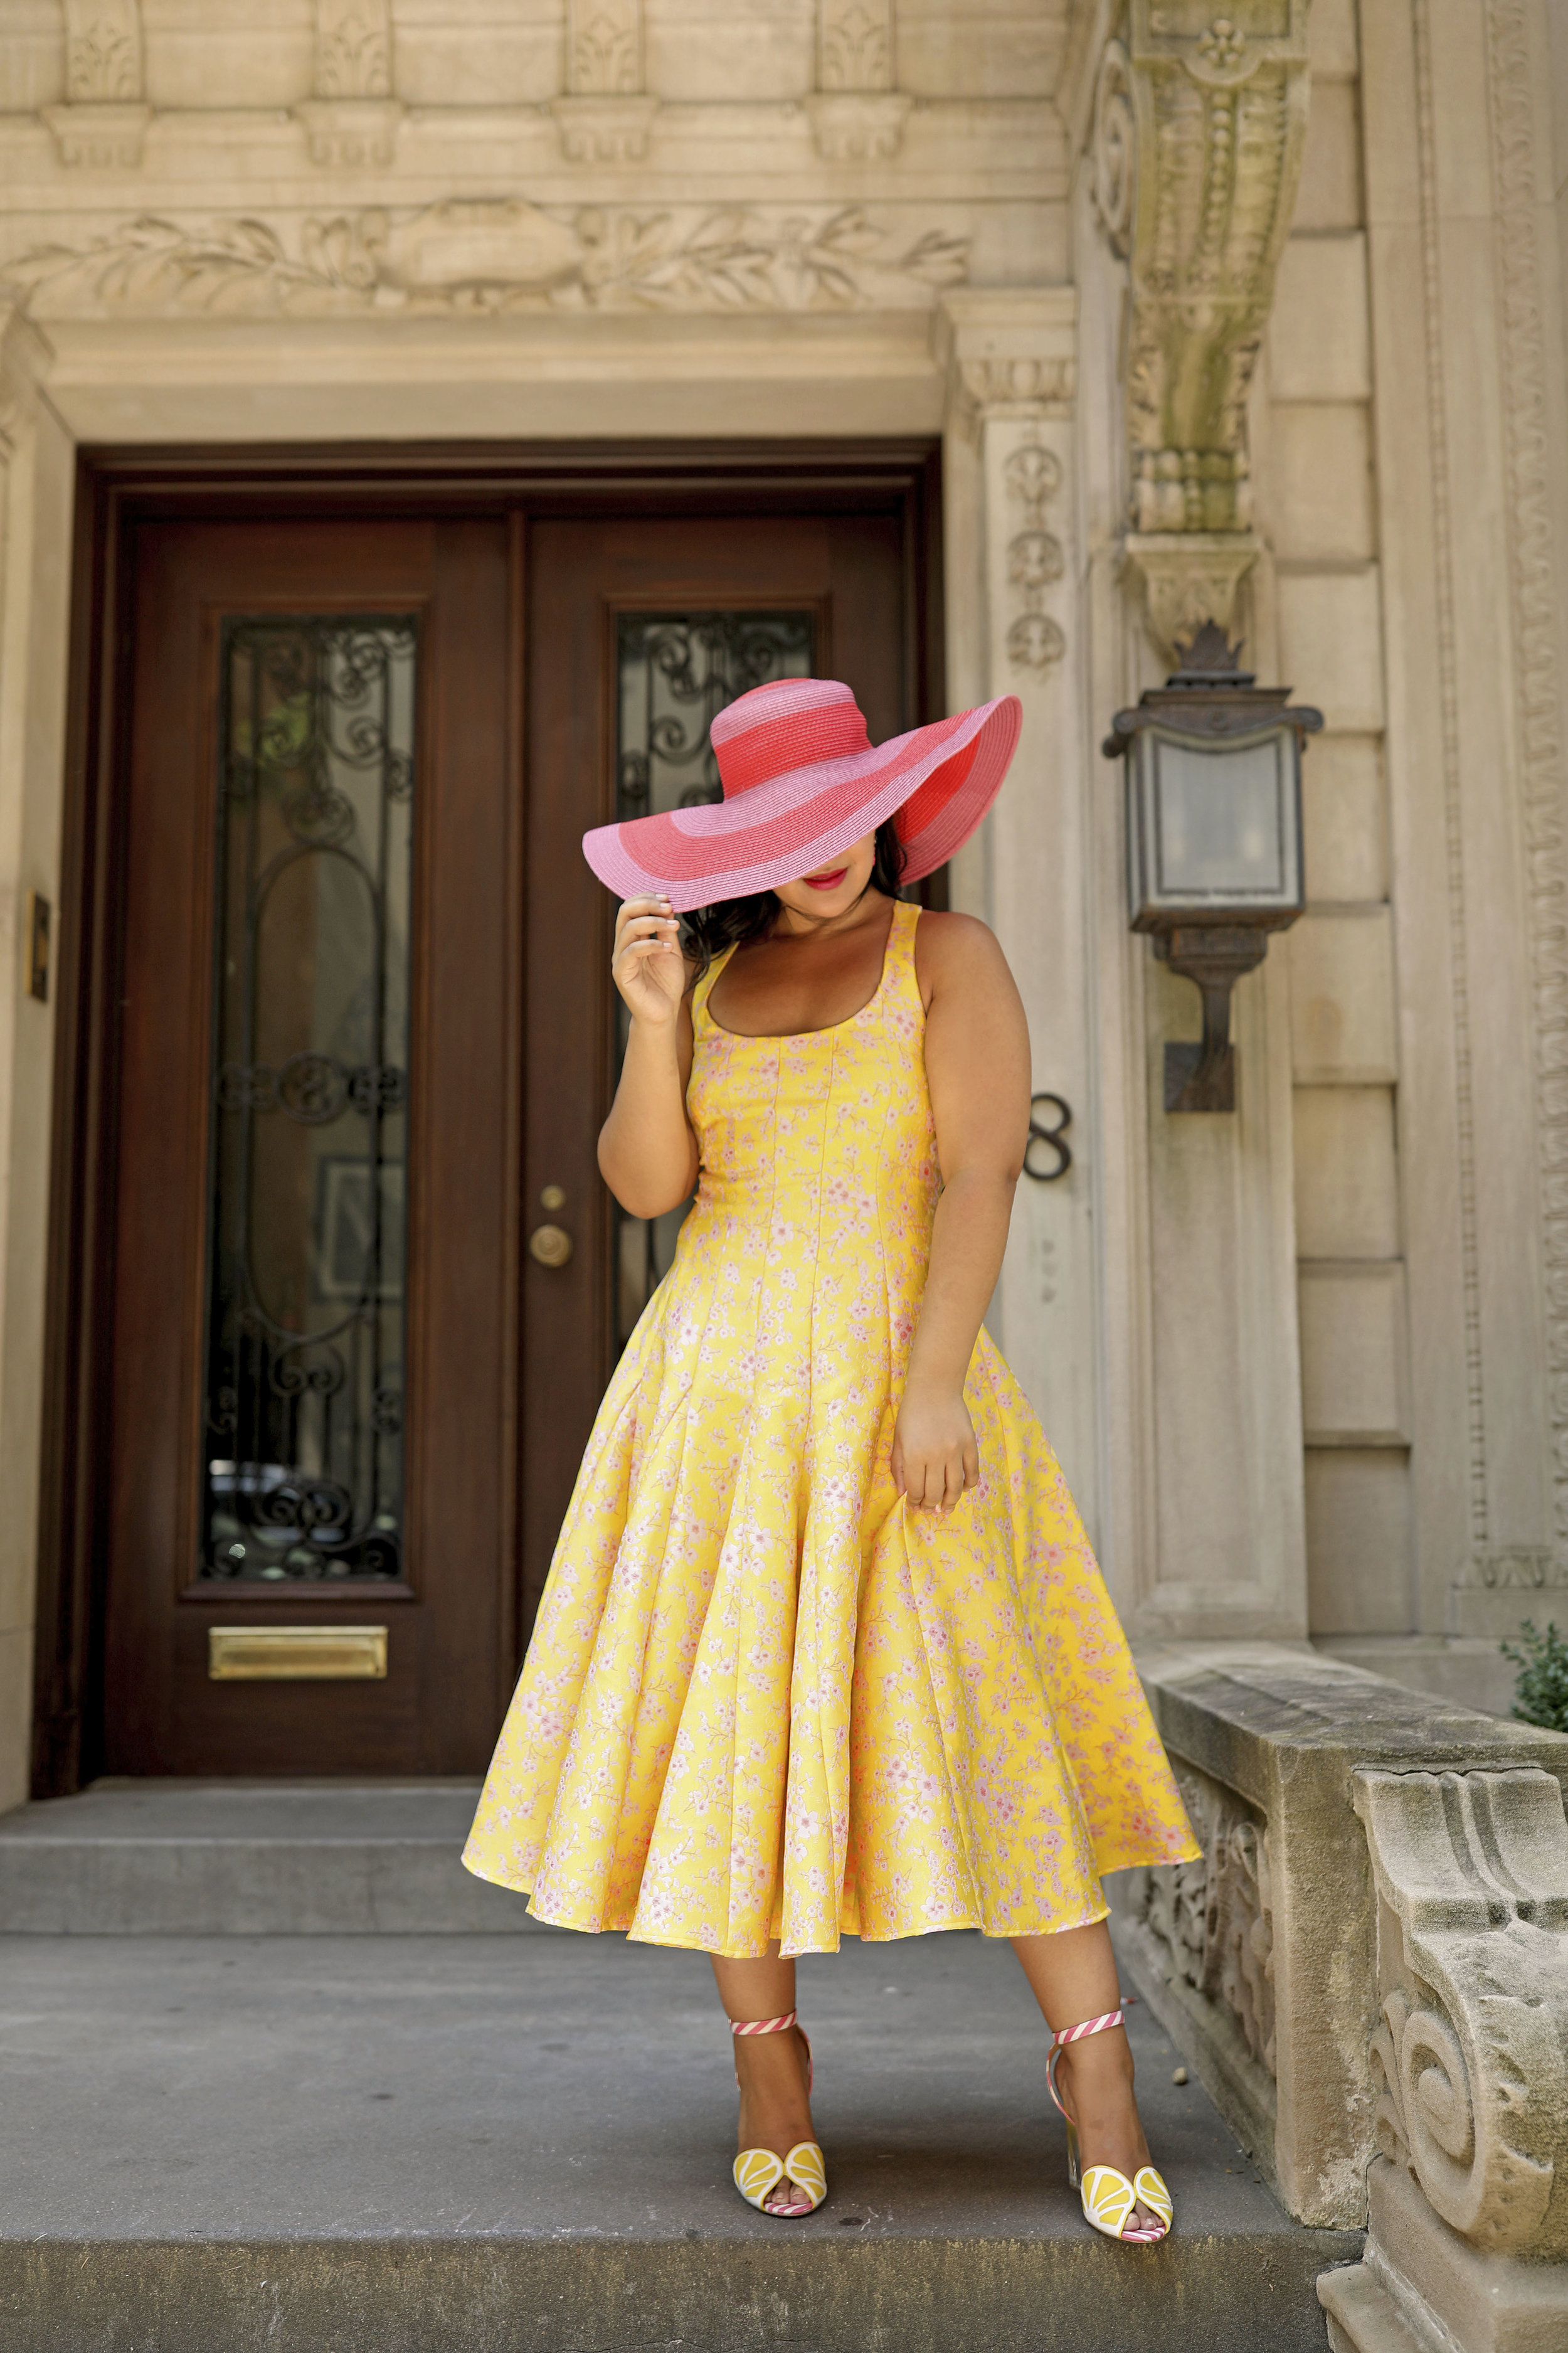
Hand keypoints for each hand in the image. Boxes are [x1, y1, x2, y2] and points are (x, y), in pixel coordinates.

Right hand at [612, 894, 684, 1029]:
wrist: (663, 1013)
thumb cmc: (666, 983)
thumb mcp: (671, 951)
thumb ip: (666, 931)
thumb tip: (668, 907)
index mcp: (632, 938)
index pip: (631, 908)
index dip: (647, 898)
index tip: (668, 898)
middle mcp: (623, 945)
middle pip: (624, 912)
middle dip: (647, 904)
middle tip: (668, 906)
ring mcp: (620, 959)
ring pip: (628, 928)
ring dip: (653, 922)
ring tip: (674, 926)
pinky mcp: (622, 974)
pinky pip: (632, 952)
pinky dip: (652, 944)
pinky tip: (668, 947)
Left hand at [891, 1383, 979, 1511]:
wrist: (935, 1388)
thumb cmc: (912, 1413)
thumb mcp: (898, 1438)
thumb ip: (898, 1467)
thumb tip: (903, 1492)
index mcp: (914, 1455)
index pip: (916, 1490)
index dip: (915, 1502)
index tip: (914, 1505)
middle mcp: (936, 1455)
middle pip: (935, 1492)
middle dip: (931, 1505)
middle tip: (929, 1509)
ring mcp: (955, 1450)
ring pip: (955, 1487)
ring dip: (951, 1501)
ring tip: (946, 1508)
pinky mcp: (970, 1444)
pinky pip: (972, 1471)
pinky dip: (969, 1484)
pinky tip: (964, 1489)